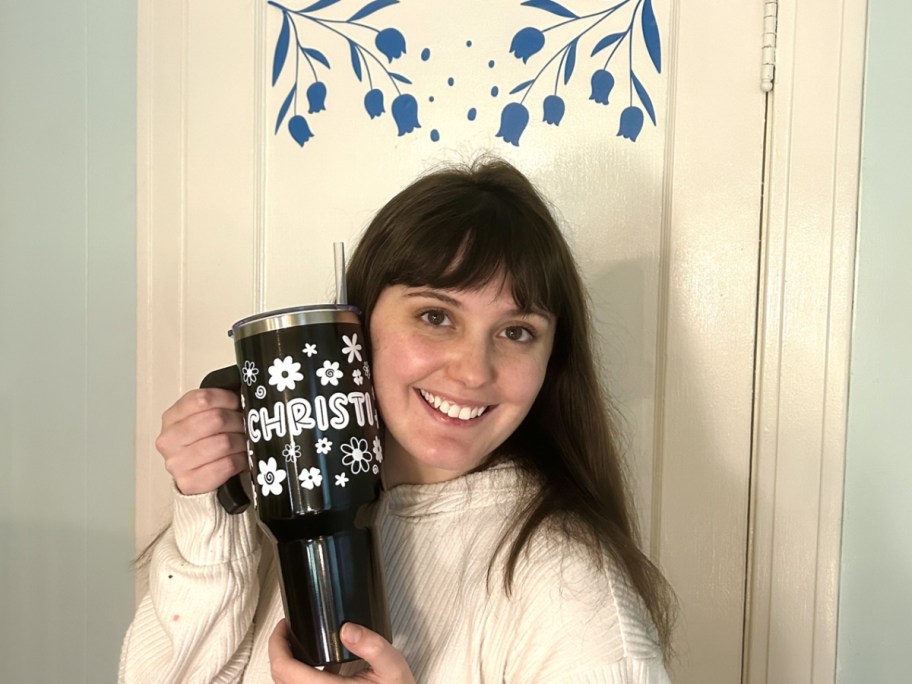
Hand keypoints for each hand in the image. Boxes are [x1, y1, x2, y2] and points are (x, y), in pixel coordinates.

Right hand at [155, 388, 246, 494]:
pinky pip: (227, 465)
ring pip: (224, 443)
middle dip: (238, 420)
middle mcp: (169, 440)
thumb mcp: (202, 417)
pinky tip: (241, 458)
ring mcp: (176, 463)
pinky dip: (241, 460)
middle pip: (216, 419)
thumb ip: (214, 405)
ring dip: (242, 441)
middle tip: (246, 424)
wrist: (195, 476)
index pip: (202, 399)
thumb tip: (243, 396)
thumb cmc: (201, 443)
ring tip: (244, 441)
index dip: (227, 399)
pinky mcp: (189, 482)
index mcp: (171, 417)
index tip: (237, 404)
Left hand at [269, 620, 414, 683]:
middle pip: (280, 677)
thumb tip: (347, 628)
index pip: (285, 670)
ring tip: (299, 642)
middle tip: (288, 629)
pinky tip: (320, 663)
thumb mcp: (392, 667)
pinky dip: (300, 674)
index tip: (284, 625)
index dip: (277, 644)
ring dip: (288, 663)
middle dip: (279, 650)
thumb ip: (372, 645)